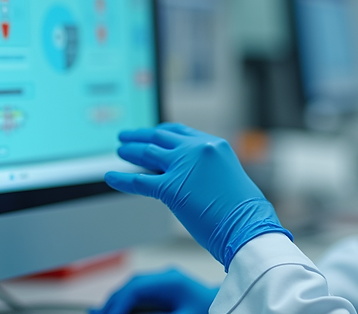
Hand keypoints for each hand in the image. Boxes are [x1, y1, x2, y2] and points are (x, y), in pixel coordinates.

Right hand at [90, 268, 216, 313]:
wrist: (232, 303)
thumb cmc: (209, 309)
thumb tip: (130, 312)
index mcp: (171, 280)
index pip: (135, 288)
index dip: (119, 303)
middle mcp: (167, 277)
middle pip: (131, 286)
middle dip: (113, 302)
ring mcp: (167, 281)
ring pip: (135, 288)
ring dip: (119, 301)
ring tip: (104, 312)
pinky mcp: (168, 289)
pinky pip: (143, 293)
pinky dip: (129, 302)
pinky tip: (119, 309)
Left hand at [105, 123, 290, 267]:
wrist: (247, 226)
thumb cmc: (243, 210)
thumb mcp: (227, 175)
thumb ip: (207, 169)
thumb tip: (189, 175)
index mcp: (213, 144)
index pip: (180, 132)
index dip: (161, 132)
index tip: (151, 132)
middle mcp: (197, 149)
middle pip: (160, 137)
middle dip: (141, 136)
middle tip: (126, 136)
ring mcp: (183, 166)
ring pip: (148, 153)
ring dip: (130, 151)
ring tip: (119, 150)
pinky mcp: (171, 187)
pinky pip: (139, 181)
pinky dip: (122, 179)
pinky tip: (110, 177)